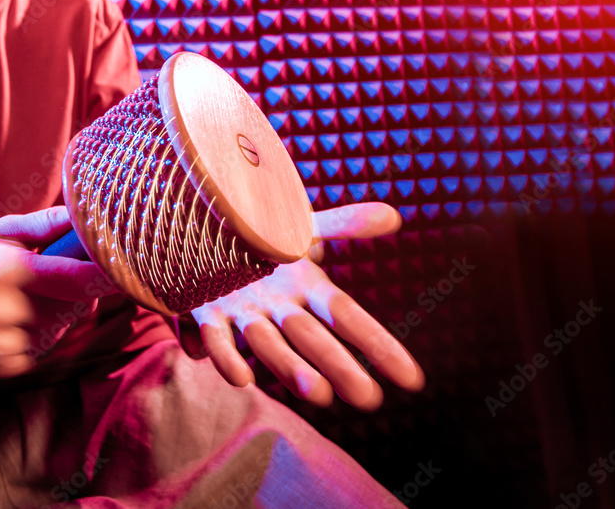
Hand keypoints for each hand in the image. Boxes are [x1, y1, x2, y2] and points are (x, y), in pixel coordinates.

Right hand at [0, 206, 112, 375]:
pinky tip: (17, 317)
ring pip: (61, 328)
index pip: (69, 278)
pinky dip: (41, 331)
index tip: (124, 269)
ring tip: (27, 295)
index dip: (103, 276)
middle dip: (79, 291)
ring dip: (59, 312)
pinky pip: (43, 346)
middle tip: (59, 274)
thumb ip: (43, 224)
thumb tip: (84, 215)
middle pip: (73, 307)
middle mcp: (0, 308)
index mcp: (4, 269)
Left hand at [177, 202, 424, 409]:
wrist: (201, 231)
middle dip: (339, 367)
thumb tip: (394, 215)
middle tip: (368, 399)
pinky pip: (216, 339)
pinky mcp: (206, 313)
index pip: (349, 319)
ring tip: (318, 395)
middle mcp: (278, 309)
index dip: (378, 345)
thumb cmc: (260, 234)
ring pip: (269, 345)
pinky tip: (242, 380)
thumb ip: (344, 224)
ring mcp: (243, 314)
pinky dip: (227, 358)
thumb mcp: (303, 225)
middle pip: (313, 340)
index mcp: (306, 290)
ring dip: (291, 369)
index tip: (413, 380)